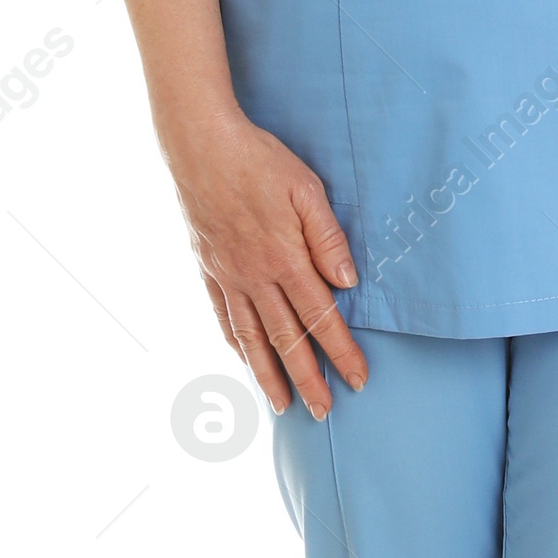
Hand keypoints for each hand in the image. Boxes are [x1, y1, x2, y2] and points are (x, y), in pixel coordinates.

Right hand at [164, 109, 367, 420]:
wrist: (199, 146)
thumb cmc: (259, 161)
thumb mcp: (306, 189)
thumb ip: (328, 238)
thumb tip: (347, 281)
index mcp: (285, 259)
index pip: (321, 318)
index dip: (341, 352)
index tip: (358, 380)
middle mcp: (255, 277)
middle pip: (286, 340)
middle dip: (308, 379)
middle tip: (323, 412)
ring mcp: (228, 276)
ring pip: (251, 337)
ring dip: (269, 375)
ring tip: (283, 405)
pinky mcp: (208, 268)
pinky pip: (223, 316)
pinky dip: (235, 343)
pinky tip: (244, 360)